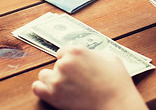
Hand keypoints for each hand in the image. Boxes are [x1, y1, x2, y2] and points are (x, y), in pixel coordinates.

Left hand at [32, 46, 147, 109]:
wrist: (117, 103)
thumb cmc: (117, 82)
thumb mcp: (109, 57)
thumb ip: (94, 53)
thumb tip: (88, 55)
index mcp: (76, 51)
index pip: (63, 52)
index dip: (69, 60)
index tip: (75, 67)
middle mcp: (64, 63)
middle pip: (56, 64)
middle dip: (64, 71)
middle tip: (76, 79)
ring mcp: (57, 79)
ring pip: (44, 75)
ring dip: (53, 79)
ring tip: (66, 87)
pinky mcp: (54, 96)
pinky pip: (37, 88)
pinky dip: (43, 89)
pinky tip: (52, 92)